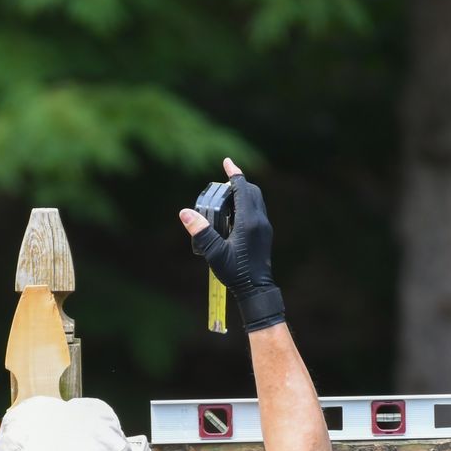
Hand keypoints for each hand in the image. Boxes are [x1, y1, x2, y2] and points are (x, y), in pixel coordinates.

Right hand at [179, 157, 285, 331]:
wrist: (257, 289)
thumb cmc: (236, 273)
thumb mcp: (214, 253)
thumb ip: (201, 232)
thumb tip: (185, 212)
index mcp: (248, 221)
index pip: (243, 188)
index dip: (234, 173)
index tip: (226, 162)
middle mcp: (259, 220)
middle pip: (252, 191)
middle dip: (239, 182)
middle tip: (223, 183)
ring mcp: (264, 227)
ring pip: (256, 200)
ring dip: (243, 193)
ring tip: (226, 197)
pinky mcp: (265, 234)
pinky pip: (257, 210)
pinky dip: (247, 204)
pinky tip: (234, 215)